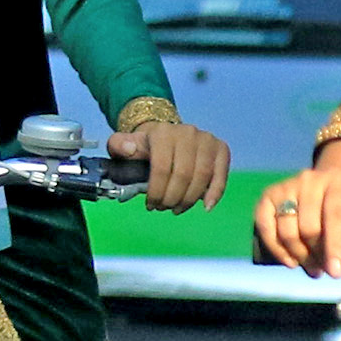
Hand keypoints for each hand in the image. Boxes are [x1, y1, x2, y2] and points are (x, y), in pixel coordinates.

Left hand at [112, 118, 230, 212]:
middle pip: (183, 174)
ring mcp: (207, 140)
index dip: (157, 192)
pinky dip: (215, 193)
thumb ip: (119, 146)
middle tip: (164, 208)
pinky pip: (221, 175)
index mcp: (163, 132)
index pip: (162, 168)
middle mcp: (188, 133)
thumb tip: (129, 149)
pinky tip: (206, 206)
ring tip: (178, 208)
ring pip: (202, 177)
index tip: (151, 205)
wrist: (166, 135)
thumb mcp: (124, 144)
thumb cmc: (145, 146)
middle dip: (172, 198)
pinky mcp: (221, 148)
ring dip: (189, 199)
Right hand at [255, 138, 340, 278]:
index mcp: (338, 181)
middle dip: (318, 255)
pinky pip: (265, 226)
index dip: (335, 245)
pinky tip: (290, 262)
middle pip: (308, 227)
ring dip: (299, 256)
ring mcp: (286, 187)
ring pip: (287, 230)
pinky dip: (275, 248)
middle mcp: (309, 179)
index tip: (336, 272)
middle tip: (326, 271)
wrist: (333, 188)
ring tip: (313, 268)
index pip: (334, 214)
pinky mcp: (268, 197)